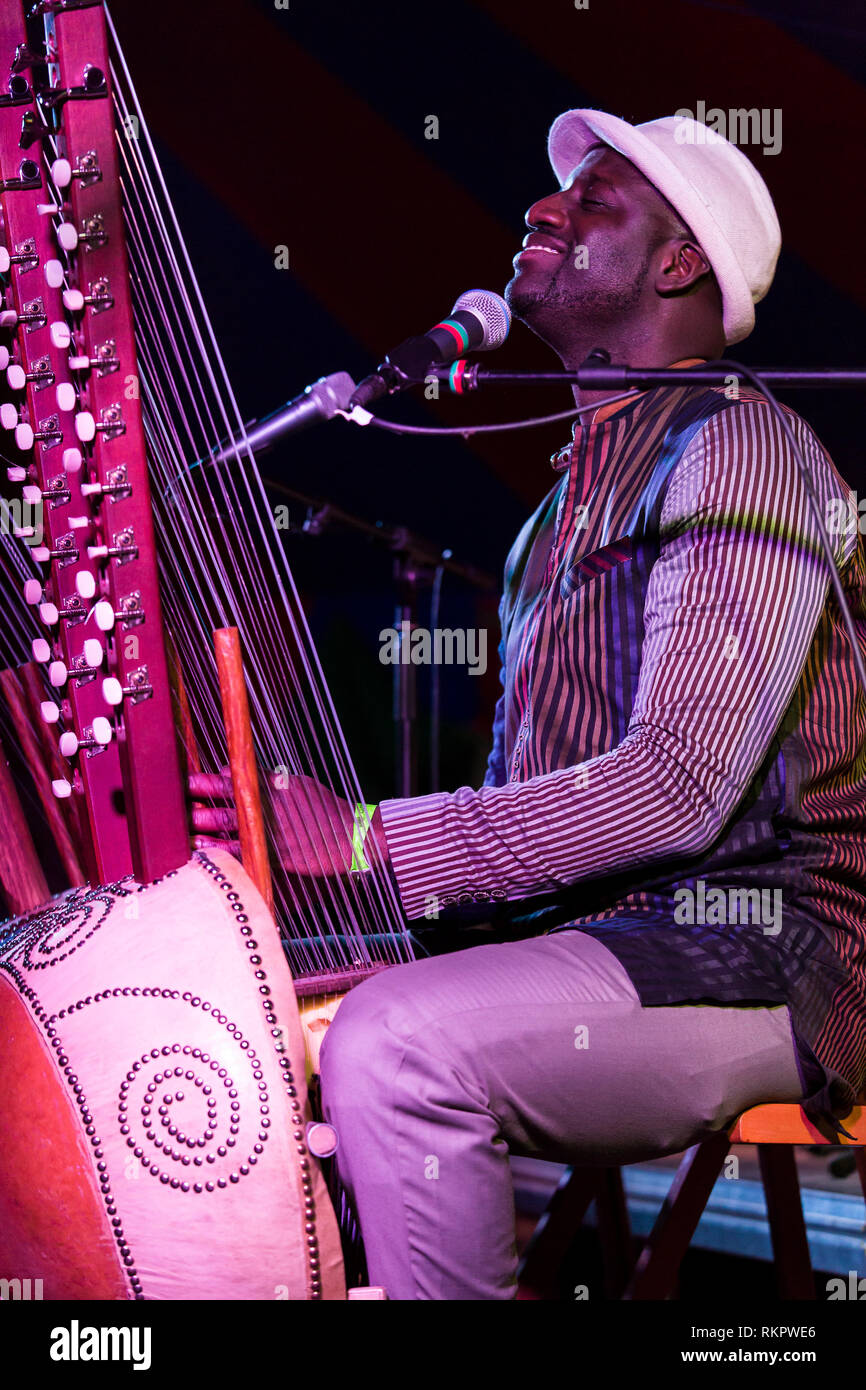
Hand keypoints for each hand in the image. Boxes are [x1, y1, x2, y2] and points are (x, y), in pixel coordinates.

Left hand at [188, 769, 388, 877]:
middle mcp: (271, 807)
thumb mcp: (300, 785)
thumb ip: (269, 779)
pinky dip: (221, 851)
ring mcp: (273, 831)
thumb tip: (237, 771)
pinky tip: (203, 851)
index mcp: (276, 787)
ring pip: (231, 827)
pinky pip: (244, 852)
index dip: (208, 781)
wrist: (353, 836)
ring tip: (184, 825)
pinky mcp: (278, 855)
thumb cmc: (326, 809)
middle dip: (199, 803)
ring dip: (205, 825)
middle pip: (227, 803)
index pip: (235, 781)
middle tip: (176, 803)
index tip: (187, 780)